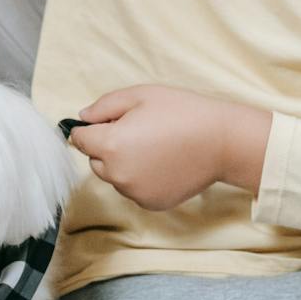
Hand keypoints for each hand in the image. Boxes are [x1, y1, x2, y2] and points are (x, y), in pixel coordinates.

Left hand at [68, 86, 271, 210]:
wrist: (221, 141)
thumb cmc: (183, 112)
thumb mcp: (140, 95)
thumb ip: (104, 106)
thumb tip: (83, 118)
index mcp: (111, 145)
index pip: (79, 139)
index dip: (90, 128)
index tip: (108, 122)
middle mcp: (117, 174)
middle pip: (94, 160)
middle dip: (107, 147)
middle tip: (138, 132)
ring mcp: (134, 193)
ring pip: (114, 177)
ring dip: (123, 164)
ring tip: (154, 147)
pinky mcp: (150, 204)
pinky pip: (133, 190)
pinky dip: (141, 178)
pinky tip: (163, 163)